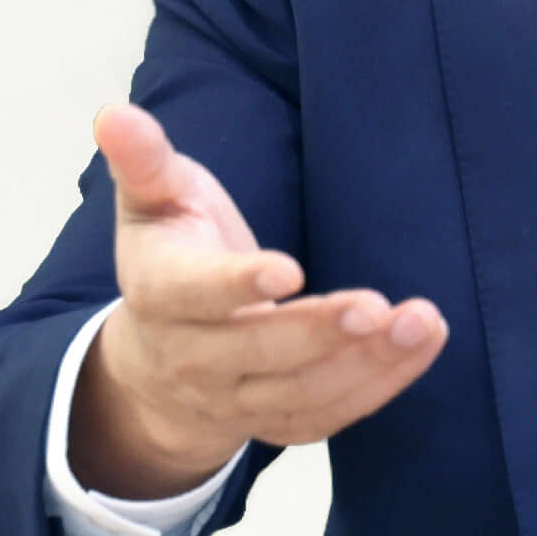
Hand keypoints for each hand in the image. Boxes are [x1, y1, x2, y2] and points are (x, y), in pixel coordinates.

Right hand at [68, 102, 446, 491]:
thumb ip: (144, 160)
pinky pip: (329, 417)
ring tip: (422, 323)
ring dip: (368, 363)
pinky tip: (421, 346)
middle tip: (379, 306)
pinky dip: (380, 386)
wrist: (157, 359)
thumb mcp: (152, 200)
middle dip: (320, 331)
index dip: (239, 285)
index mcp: (160, 293)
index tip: (291, 269)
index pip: (196, 294)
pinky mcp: (275, 422)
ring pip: (301, 394)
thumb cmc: (170, 254)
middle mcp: (193, 358)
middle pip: (259, 353)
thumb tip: (115, 113)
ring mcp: (234, 399)